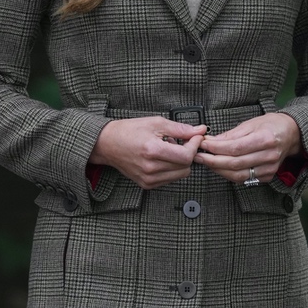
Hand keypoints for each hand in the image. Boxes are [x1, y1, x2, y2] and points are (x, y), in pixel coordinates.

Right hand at [89, 116, 207, 188]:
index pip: (186, 156)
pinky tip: (163, 158)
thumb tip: (199, 130)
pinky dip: (171, 169)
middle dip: (188, 153)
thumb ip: (180, 129)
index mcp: (152, 151)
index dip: (194, 146)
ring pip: (180, 175)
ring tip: (169, 150)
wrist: (107, 144)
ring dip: (180, 162)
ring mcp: (148, 178)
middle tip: (181, 142)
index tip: (195, 137)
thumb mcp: (156, 123)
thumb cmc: (129, 131)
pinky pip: (170, 179)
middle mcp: (150, 168)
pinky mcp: (147, 184)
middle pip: (185, 167)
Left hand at [195, 114, 301, 183]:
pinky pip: (244, 179)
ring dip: (218, 170)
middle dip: (213, 161)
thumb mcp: (251, 124)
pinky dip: (229, 175)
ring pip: (238, 175)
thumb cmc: (271, 126)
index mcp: (266, 139)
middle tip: (198, 156)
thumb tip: (210, 141)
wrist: (291, 134)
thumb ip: (231, 135)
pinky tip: (220, 168)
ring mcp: (269, 168)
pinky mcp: (267, 176)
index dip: (216, 148)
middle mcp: (269, 156)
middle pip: (235, 163)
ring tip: (206, 162)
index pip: (235, 147)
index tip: (202, 145)